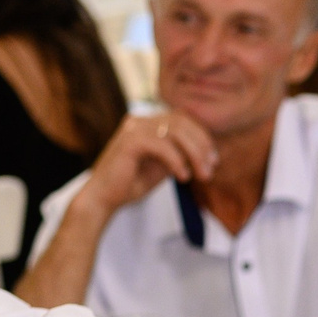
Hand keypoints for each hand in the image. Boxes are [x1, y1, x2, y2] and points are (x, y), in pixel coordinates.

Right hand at [77, 111, 218, 218]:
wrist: (104, 198)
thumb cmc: (132, 182)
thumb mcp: (164, 165)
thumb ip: (180, 154)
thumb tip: (207, 152)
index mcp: (148, 122)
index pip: (183, 119)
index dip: (203, 137)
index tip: (213, 161)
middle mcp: (140, 120)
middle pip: (182, 122)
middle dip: (202, 146)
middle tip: (210, 170)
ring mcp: (133, 128)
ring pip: (175, 131)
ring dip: (194, 154)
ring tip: (202, 176)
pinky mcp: (129, 141)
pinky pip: (162, 145)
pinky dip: (177, 161)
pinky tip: (183, 177)